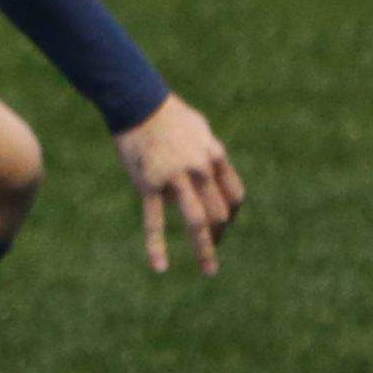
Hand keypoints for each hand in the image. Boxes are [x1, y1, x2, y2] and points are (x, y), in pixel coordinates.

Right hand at [116, 96, 243, 274]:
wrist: (138, 102)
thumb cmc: (169, 115)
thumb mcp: (199, 130)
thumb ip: (207, 154)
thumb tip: (208, 176)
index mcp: (215, 155)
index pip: (234, 195)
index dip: (232, 214)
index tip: (224, 226)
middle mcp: (200, 169)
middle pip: (219, 212)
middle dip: (219, 233)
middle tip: (212, 248)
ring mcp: (176, 178)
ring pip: (197, 220)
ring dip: (206, 248)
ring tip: (211, 270)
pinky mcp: (150, 184)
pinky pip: (155, 221)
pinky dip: (157, 246)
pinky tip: (160, 267)